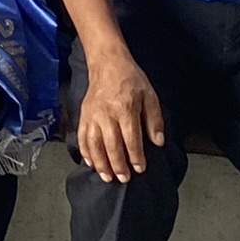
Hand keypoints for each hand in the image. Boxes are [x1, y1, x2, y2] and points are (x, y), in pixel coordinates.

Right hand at [76, 52, 164, 182]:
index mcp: (125, 108)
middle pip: (111, 145)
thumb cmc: (130, 78)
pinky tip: (90, 162)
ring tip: (107, 177)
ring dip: (100, 163)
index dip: (136, 157)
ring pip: (94, 144)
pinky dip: (85, 151)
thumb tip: (157, 141)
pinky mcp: (84, 114)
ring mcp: (92, 114)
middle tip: (124, 178)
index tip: (140, 168)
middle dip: (118, 165)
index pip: (131, 139)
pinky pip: (82, 136)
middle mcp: (106, 113)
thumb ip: (155, 120)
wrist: (107, 62)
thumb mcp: (150, 95)